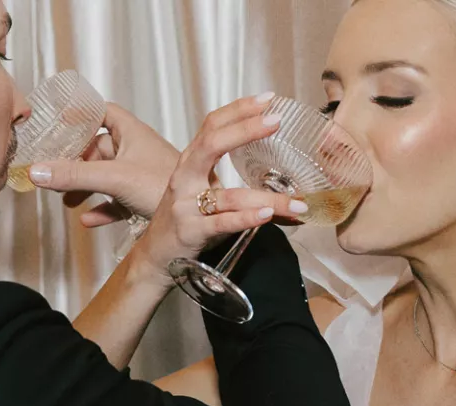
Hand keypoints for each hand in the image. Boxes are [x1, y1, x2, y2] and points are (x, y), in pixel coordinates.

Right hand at [28, 103, 179, 227]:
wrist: (200, 214)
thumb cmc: (167, 186)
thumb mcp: (114, 178)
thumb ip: (74, 175)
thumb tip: (37, 170)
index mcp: (131, 132)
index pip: (101, 111)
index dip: (80, 114)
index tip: (58, 122)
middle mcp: (136, 149)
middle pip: (98, 147)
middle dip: (75, 160)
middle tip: (54, 171)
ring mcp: (140, 173)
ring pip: (105, 174)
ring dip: (85, 185)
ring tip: (67, 198)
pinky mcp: (144, 196)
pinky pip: (116, 199)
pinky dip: (101, 208)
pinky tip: (89, 220)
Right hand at [123, 94, 308, 281]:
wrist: (156, 256)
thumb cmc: (186, 220)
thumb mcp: (201, 189)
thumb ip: (226, 175)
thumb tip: (275, 170)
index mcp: (190, 163)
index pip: (212, 126)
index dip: (239, 109)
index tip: (268, 99)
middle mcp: (185, 178)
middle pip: (212, 144)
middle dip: (246, 129)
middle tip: (276, 120)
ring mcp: (186, 205)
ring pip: (230, 196)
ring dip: (269, 198)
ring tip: (299, 201)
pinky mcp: (190, 232)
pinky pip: (222, 223)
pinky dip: (246, 218)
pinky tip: (266, 216)